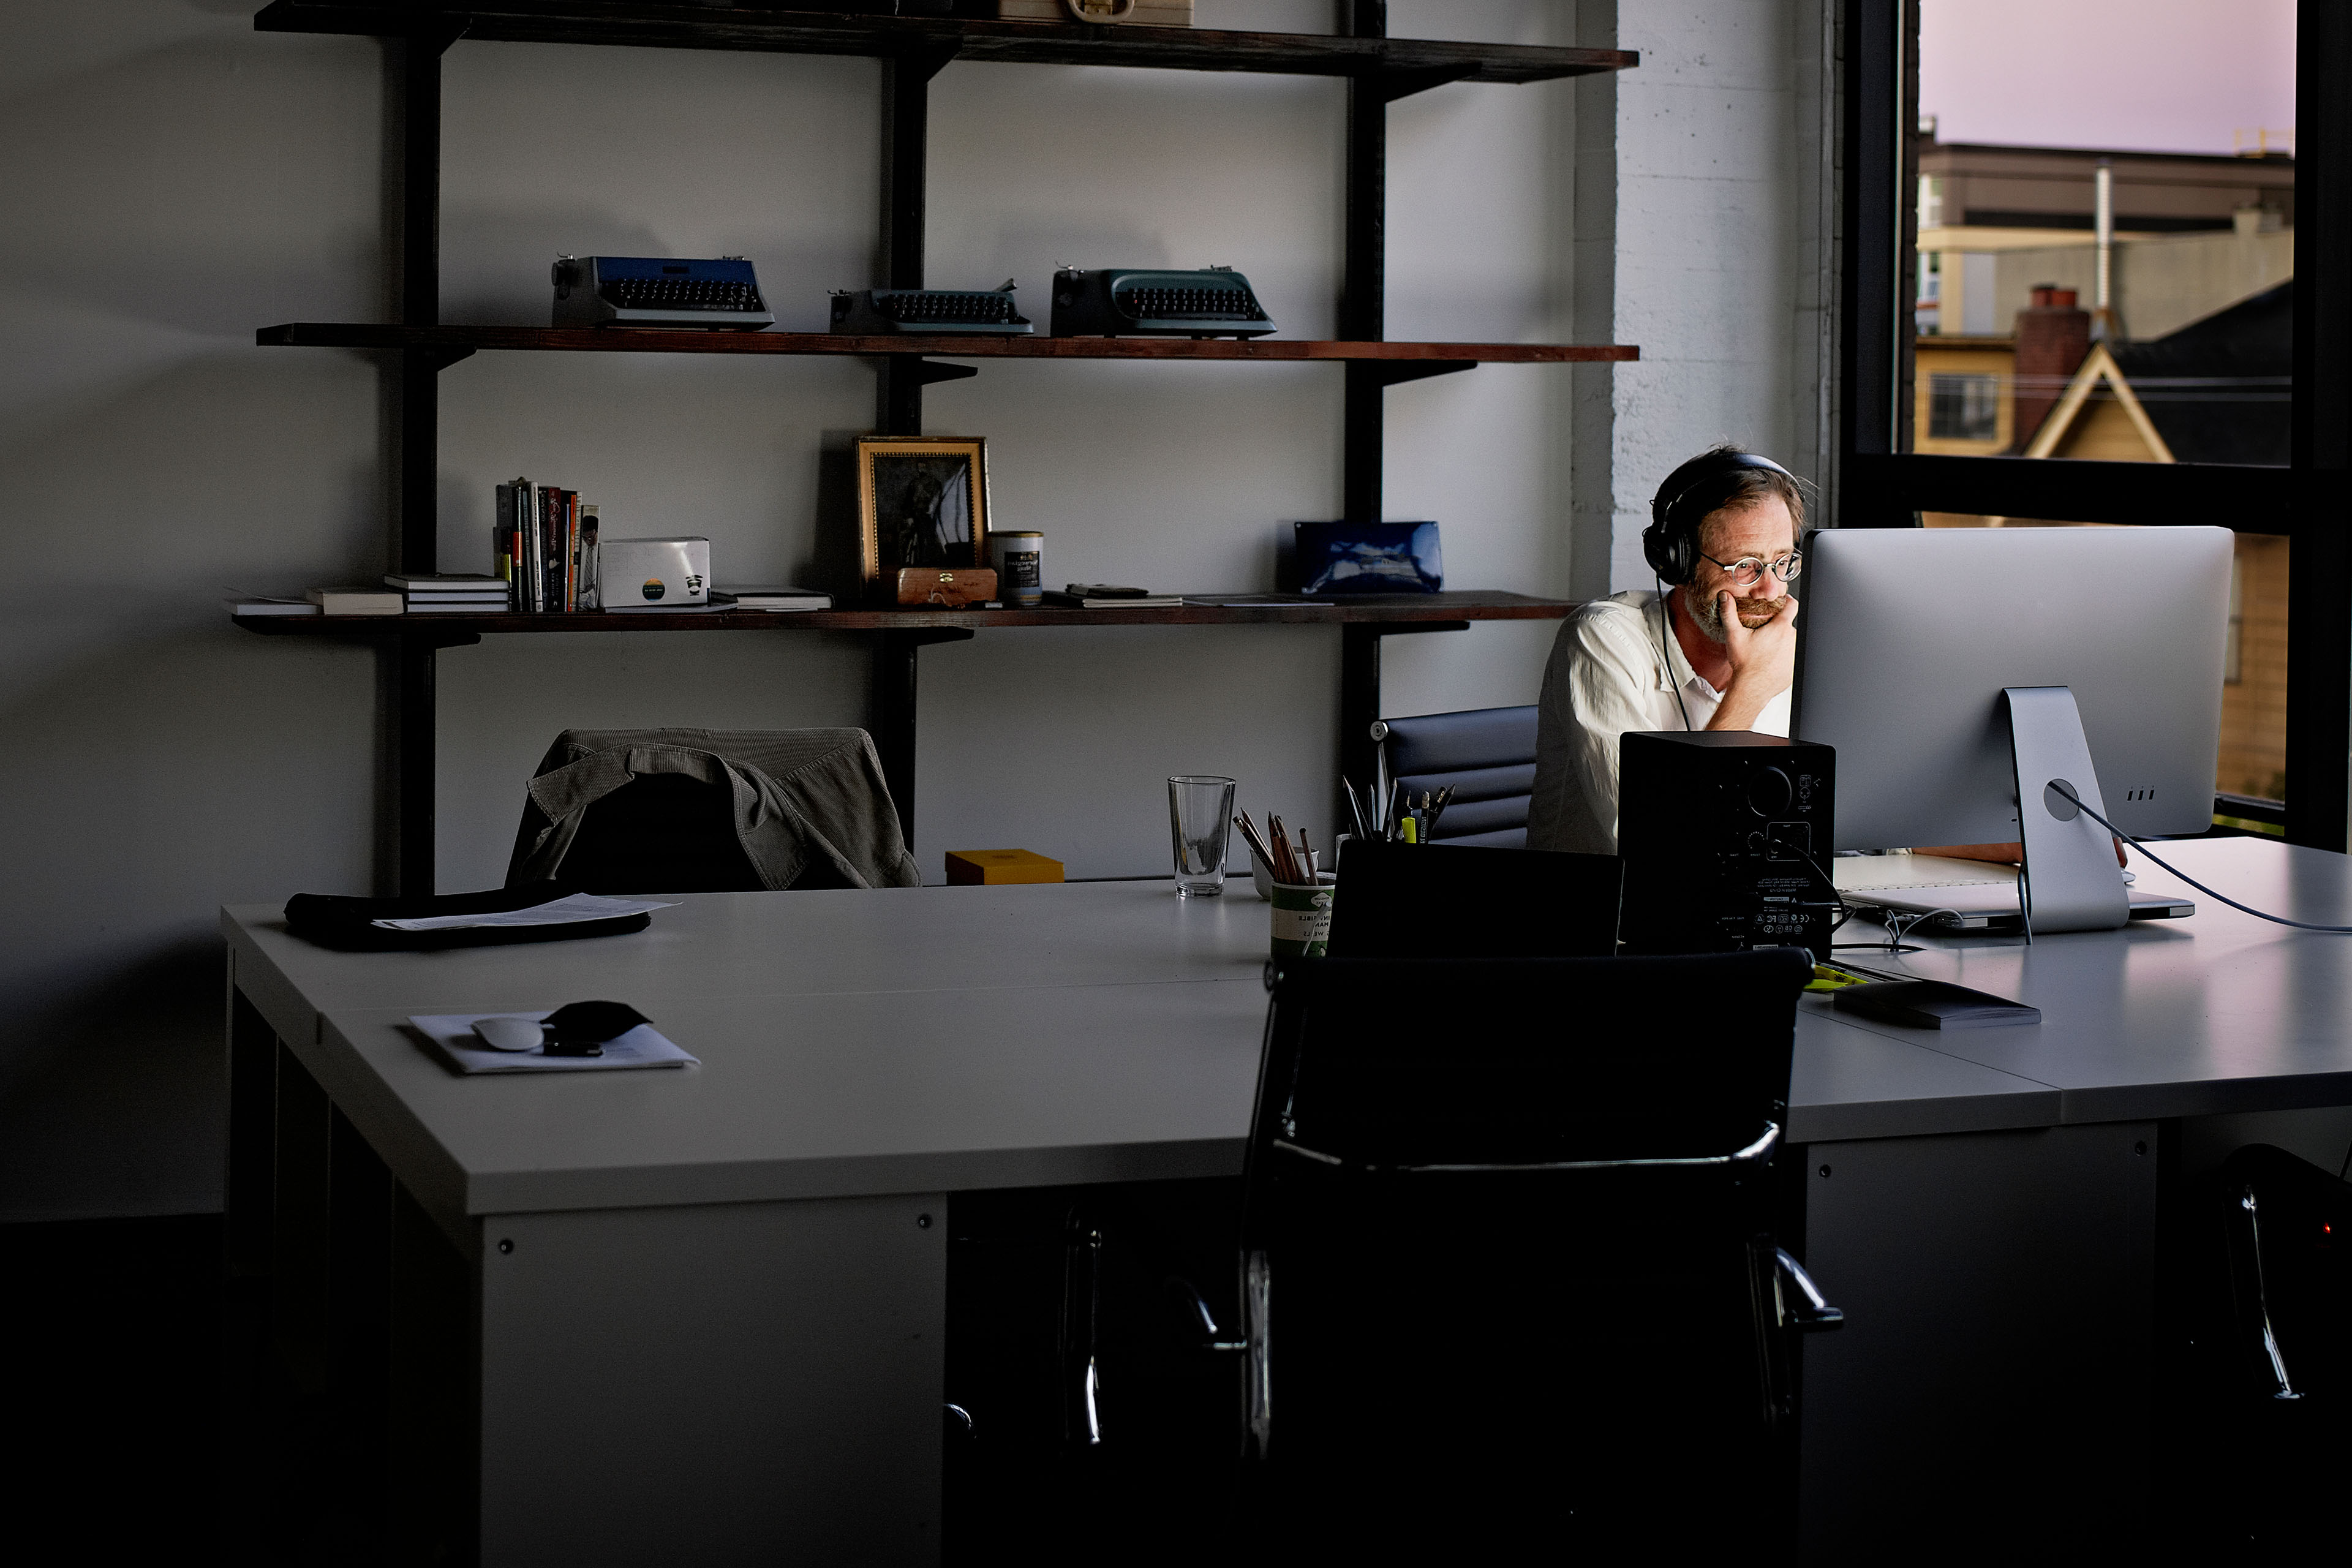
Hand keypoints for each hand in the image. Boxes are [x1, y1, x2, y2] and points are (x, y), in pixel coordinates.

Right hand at [1706, 592, 1797, 729]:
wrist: (1751, 688)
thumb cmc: (1744, 663)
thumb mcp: (1734, 635)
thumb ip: (1729, 612)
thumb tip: (1724, 596)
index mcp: (1780, 627)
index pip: (1792, 605)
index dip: (1788, 601)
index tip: (1784, 602)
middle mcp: (1792, 638)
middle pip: (1788, 626)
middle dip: (1778, 628)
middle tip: (1764, 636)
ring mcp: (1796, 653)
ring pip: (1791, 641)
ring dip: (1782, 643)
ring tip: (1767, 651)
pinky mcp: (1796, 666)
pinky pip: (1792, 657)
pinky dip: (1784, 658)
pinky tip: (1772, 662)